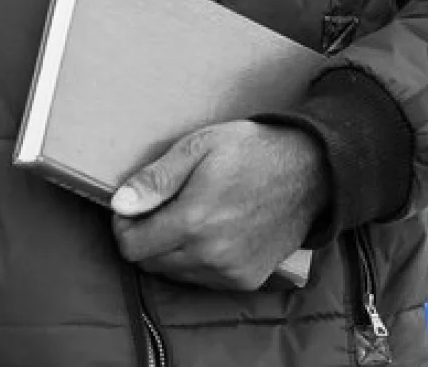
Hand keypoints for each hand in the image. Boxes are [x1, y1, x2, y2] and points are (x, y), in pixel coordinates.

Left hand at [109, 122, 329, 290]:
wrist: (308, 173)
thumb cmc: (249, 151)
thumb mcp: (197, 147)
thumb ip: (156, 180)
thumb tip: (119, 204)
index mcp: (194, 220)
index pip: (132, 247)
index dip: (123, 226)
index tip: (131, 207)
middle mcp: (211, 255)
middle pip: (150, 263)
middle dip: (143, 237)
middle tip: (157, 207)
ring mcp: (230, 272)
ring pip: (174, 274)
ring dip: (167, 250)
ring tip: (184, 215)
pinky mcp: (246, 280)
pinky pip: (201, 280)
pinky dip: (193, 261)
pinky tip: (206, 232)